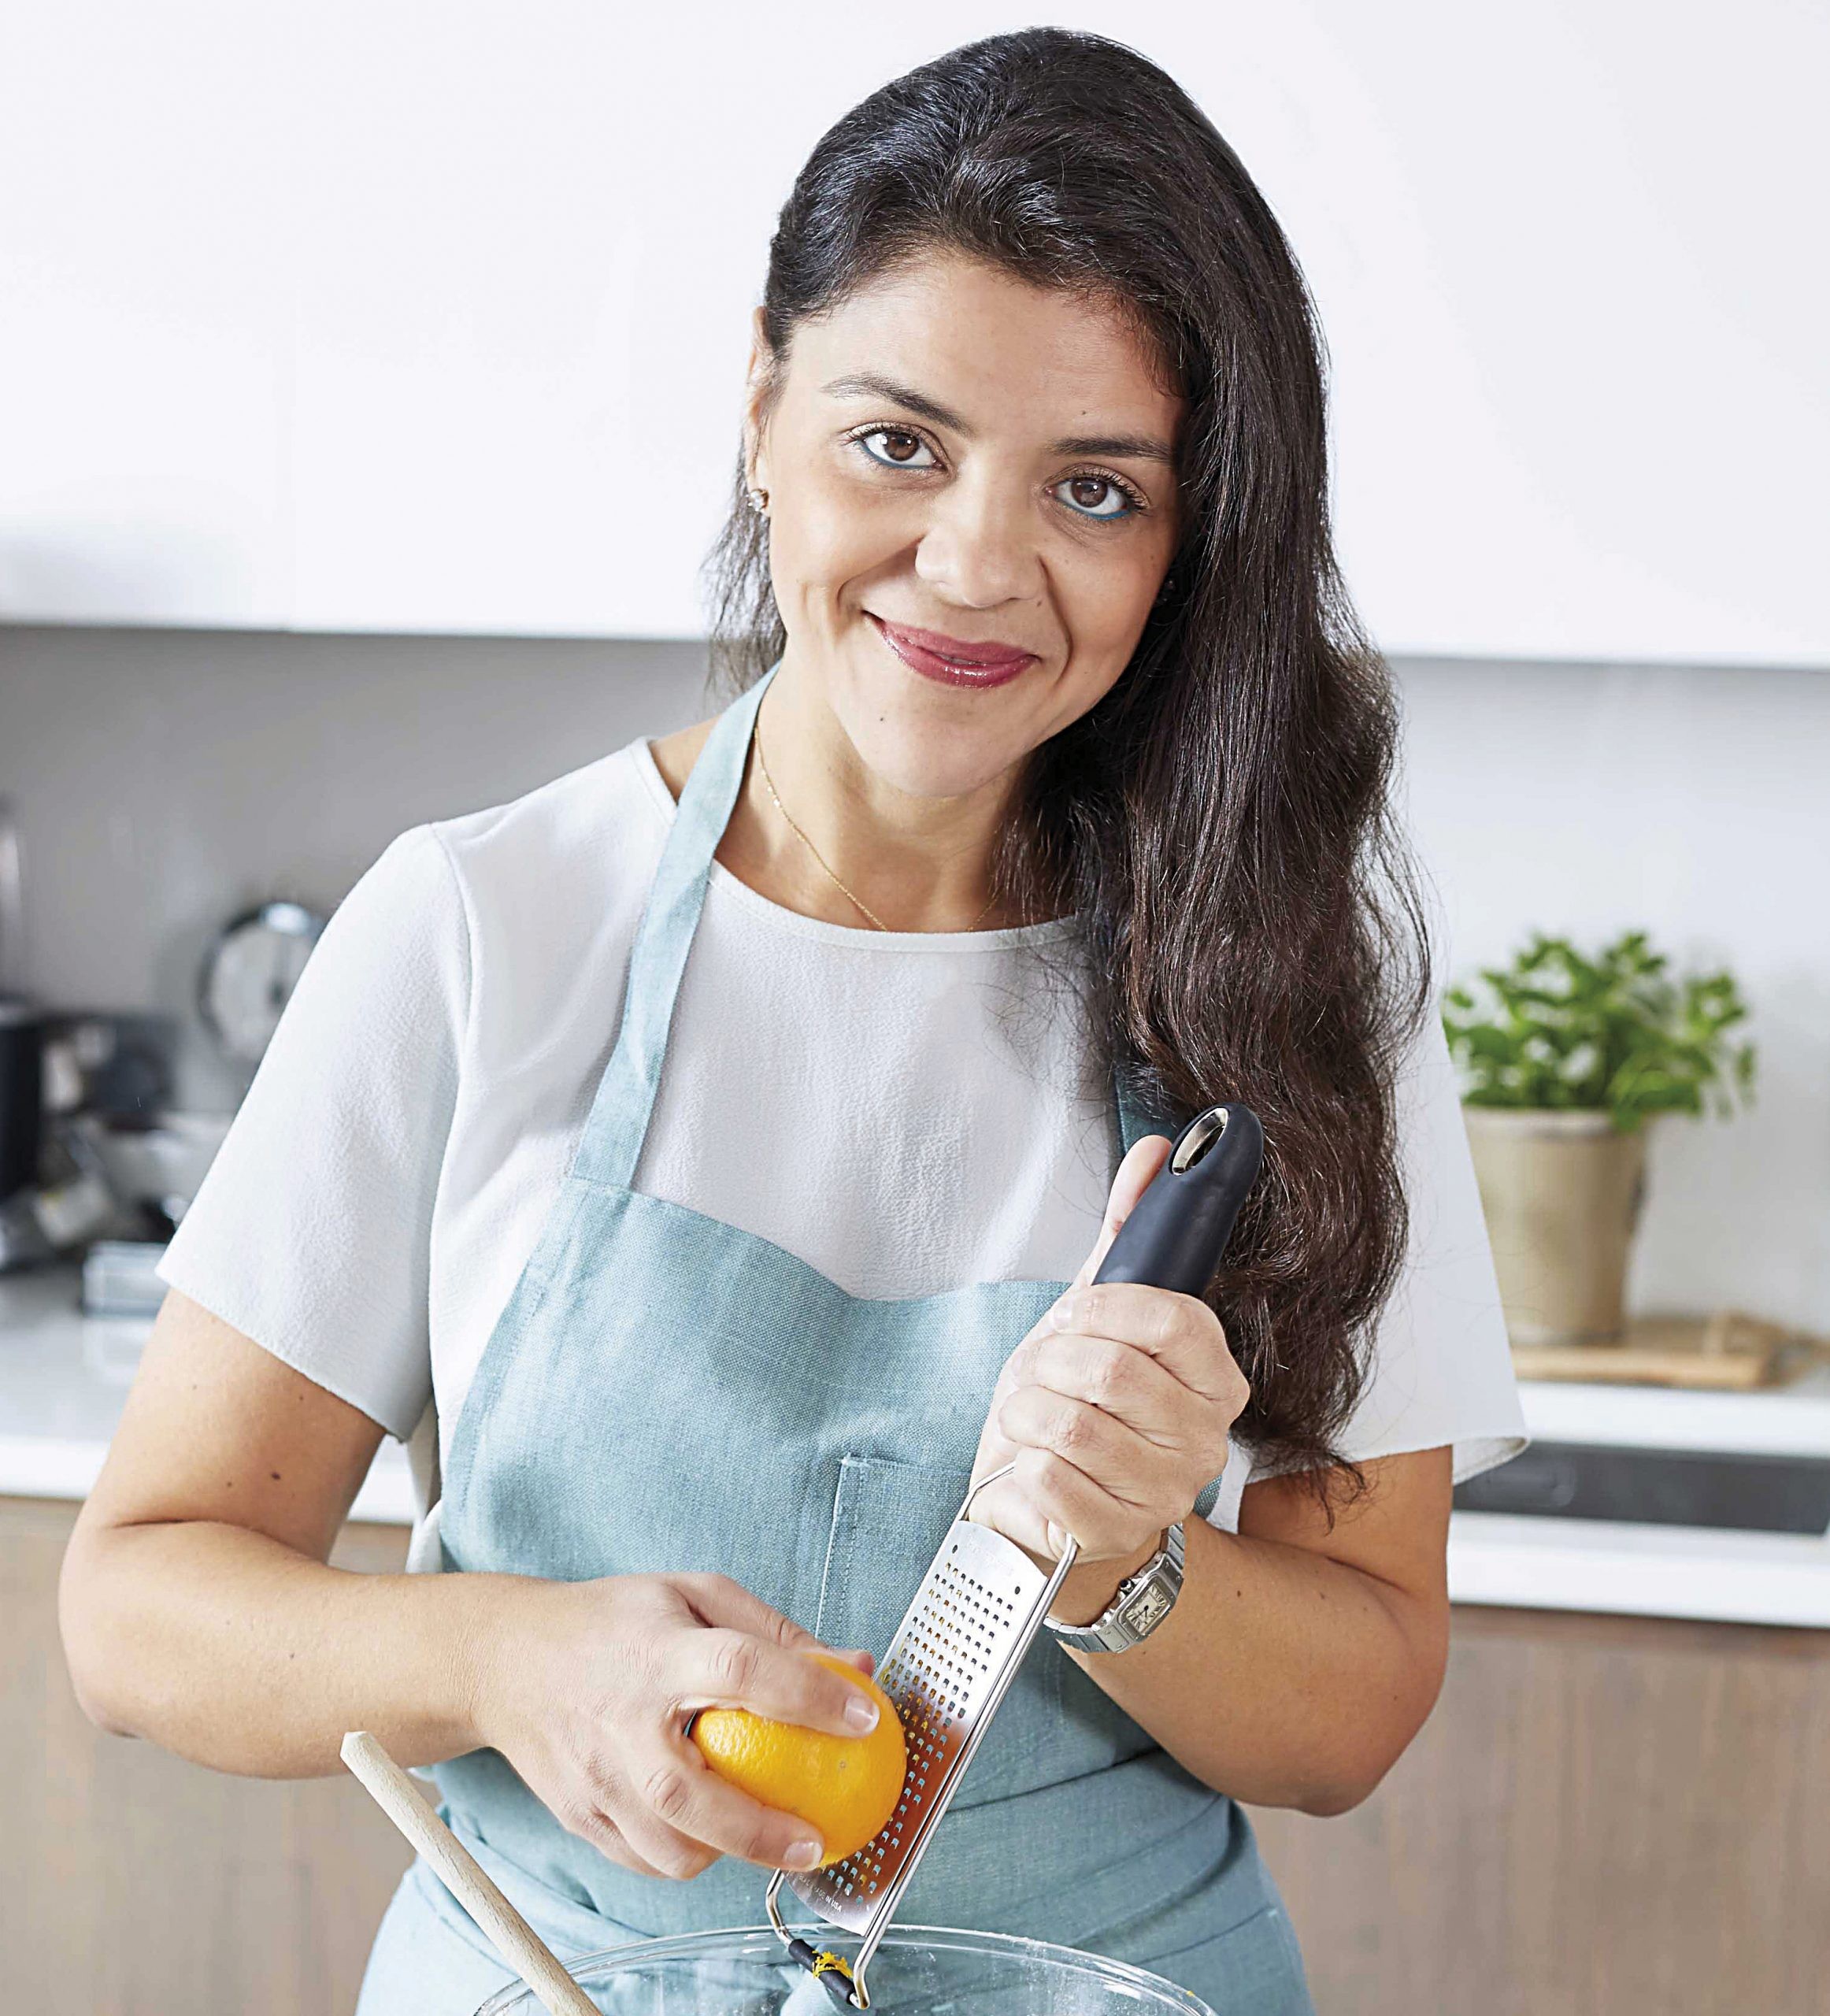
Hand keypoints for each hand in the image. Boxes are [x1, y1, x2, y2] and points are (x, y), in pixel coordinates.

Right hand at [470, 1570, 877, 1879]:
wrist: (508, 1660)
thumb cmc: (615, 1622)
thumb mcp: (695, 1594)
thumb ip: (775, 1631)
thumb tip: (854, 1666)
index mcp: (657, 1651)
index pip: (741, 1671)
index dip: (808, 1694)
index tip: (864, 1717)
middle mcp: (622, 1719)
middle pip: (689, 1793)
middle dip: (760, 1829)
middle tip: (817, 1839)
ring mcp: (595, 1776)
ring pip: (665, 1846)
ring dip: (727, 1853)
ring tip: (772, 1839)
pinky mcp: (579, 1816)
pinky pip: (643, 1859)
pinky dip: (686, 1856)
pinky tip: (717, 1836)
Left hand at [967, 1134, 1250, 1613]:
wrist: (1036, 1498)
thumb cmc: (1072, 1401)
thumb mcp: (1094, 1315)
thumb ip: (1129, 1233)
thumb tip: (1157, 1151)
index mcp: (1215, 1378)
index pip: (1176, 1318)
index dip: (1108, 1306)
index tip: (1077, 1311)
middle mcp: (1204, 1439)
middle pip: (1115, 1370)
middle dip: (1054, 1360)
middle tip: (1045, 1369)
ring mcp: (1164, 1494)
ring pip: (1074, 1423)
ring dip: (1029, 1408)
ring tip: (1033, 1414)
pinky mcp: (1114, 1536)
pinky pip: (1050, 1478)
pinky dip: (1022, 1461)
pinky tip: (1033, 1463)